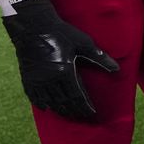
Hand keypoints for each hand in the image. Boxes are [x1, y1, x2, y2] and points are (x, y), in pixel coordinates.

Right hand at [5, 2, 118, 120]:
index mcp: (64, 71)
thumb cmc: (62, 33)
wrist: (33, 26)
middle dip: (75, 111)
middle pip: (64, 102)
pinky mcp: (27, 77)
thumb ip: (99, 57)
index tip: (92, 114)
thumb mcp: (84, 43)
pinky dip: (42, 104)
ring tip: (70, 115)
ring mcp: (36, 79)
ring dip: (60, 110)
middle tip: (83, 118)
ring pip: (49, 101)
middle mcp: (49, 79)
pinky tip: (48, 108)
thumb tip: (117, 69)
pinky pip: (33, 96)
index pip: (77, 96)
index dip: (85, 107)